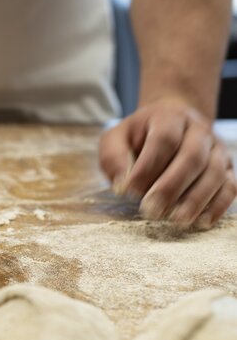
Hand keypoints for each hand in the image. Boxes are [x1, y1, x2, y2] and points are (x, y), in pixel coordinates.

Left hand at [99, 98, 235, 228]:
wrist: (171, 123)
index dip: (147, 167)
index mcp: (170, 117)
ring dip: (196, 199)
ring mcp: (216, 149)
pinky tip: (201, 222)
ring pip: (215, 173)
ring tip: (176, 220)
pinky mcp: (227, 168)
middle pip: (192, 157)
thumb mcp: (116, 139)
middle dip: (171, 187)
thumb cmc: (138, 136)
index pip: (164, 140)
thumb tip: (121, 184)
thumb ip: (113, 157)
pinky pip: (230, 187)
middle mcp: (198, 130)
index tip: (129, 190)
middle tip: (151, 210)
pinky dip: (218, 205)